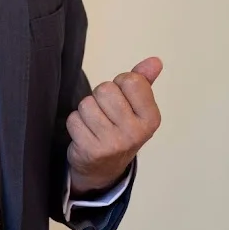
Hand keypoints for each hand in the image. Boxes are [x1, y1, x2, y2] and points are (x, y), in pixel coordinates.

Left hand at [67, 57, 161, 194]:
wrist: (105, 168)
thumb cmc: (120, 129)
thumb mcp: (136, 107)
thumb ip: (143, 81)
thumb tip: (155, 60)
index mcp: (151, 118)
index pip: (131, 80)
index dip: (120, 84)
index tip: (122, 98)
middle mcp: (136, 133)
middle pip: (105, 90)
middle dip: (100, 97)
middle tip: (106, 113)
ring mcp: (114, 143)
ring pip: (86, 104)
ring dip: (86, 111)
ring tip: (95, 124)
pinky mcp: (91, 150)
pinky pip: (73, 120)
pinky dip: (75, 124)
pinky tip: (85, 134)